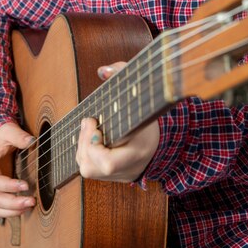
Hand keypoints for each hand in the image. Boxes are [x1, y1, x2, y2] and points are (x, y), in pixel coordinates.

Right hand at [0, 122, 36, 217]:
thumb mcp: (8, 130)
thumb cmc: (0, 135)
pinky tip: (24, 209)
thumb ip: (18, 136)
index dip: (9, 186)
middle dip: (13, 202)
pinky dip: (9, 212)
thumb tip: (32, 141)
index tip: (26, 185)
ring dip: (12, 211)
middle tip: (32, 201)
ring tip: (29, 206)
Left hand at [76, 63, 159, 182]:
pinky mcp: (114, 176)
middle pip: (92, 169)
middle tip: (89, 122)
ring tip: (90, 128)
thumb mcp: (141, 89)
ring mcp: (121, 174)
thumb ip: (122, 74)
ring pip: (88, 170)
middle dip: (83, 143)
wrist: (165, 136)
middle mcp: (129, 167)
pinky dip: (86, 152)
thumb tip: (103, 71)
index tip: (94, 123)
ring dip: (82, 147)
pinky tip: (92, 136)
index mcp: (138, 151)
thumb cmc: (149, 109)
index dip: (94, 148)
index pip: (108, 163)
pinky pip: (90, 168)